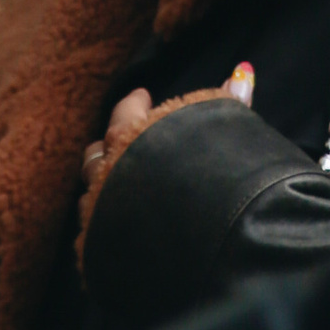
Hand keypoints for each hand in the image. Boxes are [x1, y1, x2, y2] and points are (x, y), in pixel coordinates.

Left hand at [77, 60, 254, 255]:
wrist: (190, 242)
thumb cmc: (208, 180)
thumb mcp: (226, 133)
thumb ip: (229, 105)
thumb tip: (242, 74)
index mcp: (130, 136)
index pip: (125, 111)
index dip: (134, 103)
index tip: (141, 97)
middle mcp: (107, 173)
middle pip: (95, 156)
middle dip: (106, 148)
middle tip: (117, 143)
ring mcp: (98, 216)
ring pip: (86, 200)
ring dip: (97, 193)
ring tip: (112, 192)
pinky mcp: (100, 254)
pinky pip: (92, 240)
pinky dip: (102, 233)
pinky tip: (113, 235)